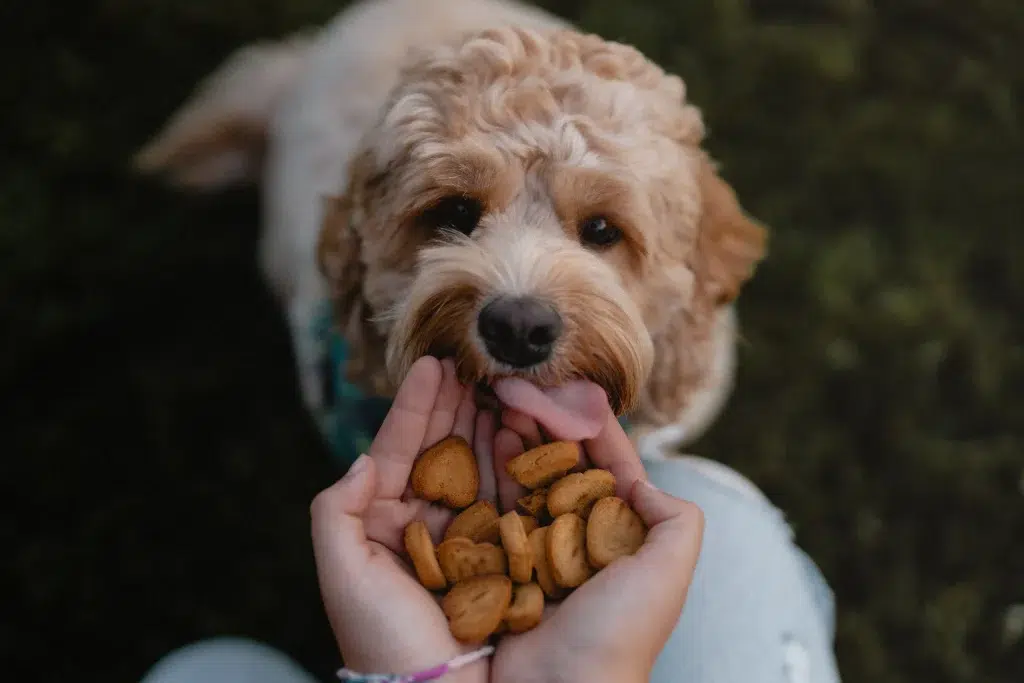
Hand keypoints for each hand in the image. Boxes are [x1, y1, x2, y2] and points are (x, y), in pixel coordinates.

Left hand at [309, 357, 491, 681]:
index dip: (415, 406)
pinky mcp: (503, 550)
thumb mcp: (342, 576)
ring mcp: (466, 534)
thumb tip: (364, 460)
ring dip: (489, 422)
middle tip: (476, 362)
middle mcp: (425, 522)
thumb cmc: (384, 642)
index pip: (398, 449)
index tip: (433, 364)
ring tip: (502, 385)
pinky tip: (523, 430)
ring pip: (478, 464)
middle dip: (457, 404)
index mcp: (383, 522)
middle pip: (441, 448)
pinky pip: (508, 494)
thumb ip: (336, 512)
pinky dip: (516, 460)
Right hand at [489, 380, 704, 682]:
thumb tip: (640, 482)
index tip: (572, 385)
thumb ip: (676, 519)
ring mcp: (533, 547)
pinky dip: (489, 467)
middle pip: (560, 464)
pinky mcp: (495, 558)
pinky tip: (484, 437)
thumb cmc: (618, 633)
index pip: (609, 466)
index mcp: (618, 537)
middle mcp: (575, 538)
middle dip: (544, 421)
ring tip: (501, 398)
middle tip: (525, 383)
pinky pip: (492, 502)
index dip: (592, 424)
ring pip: (524, 475)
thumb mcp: (667, 571)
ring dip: (515, 434)